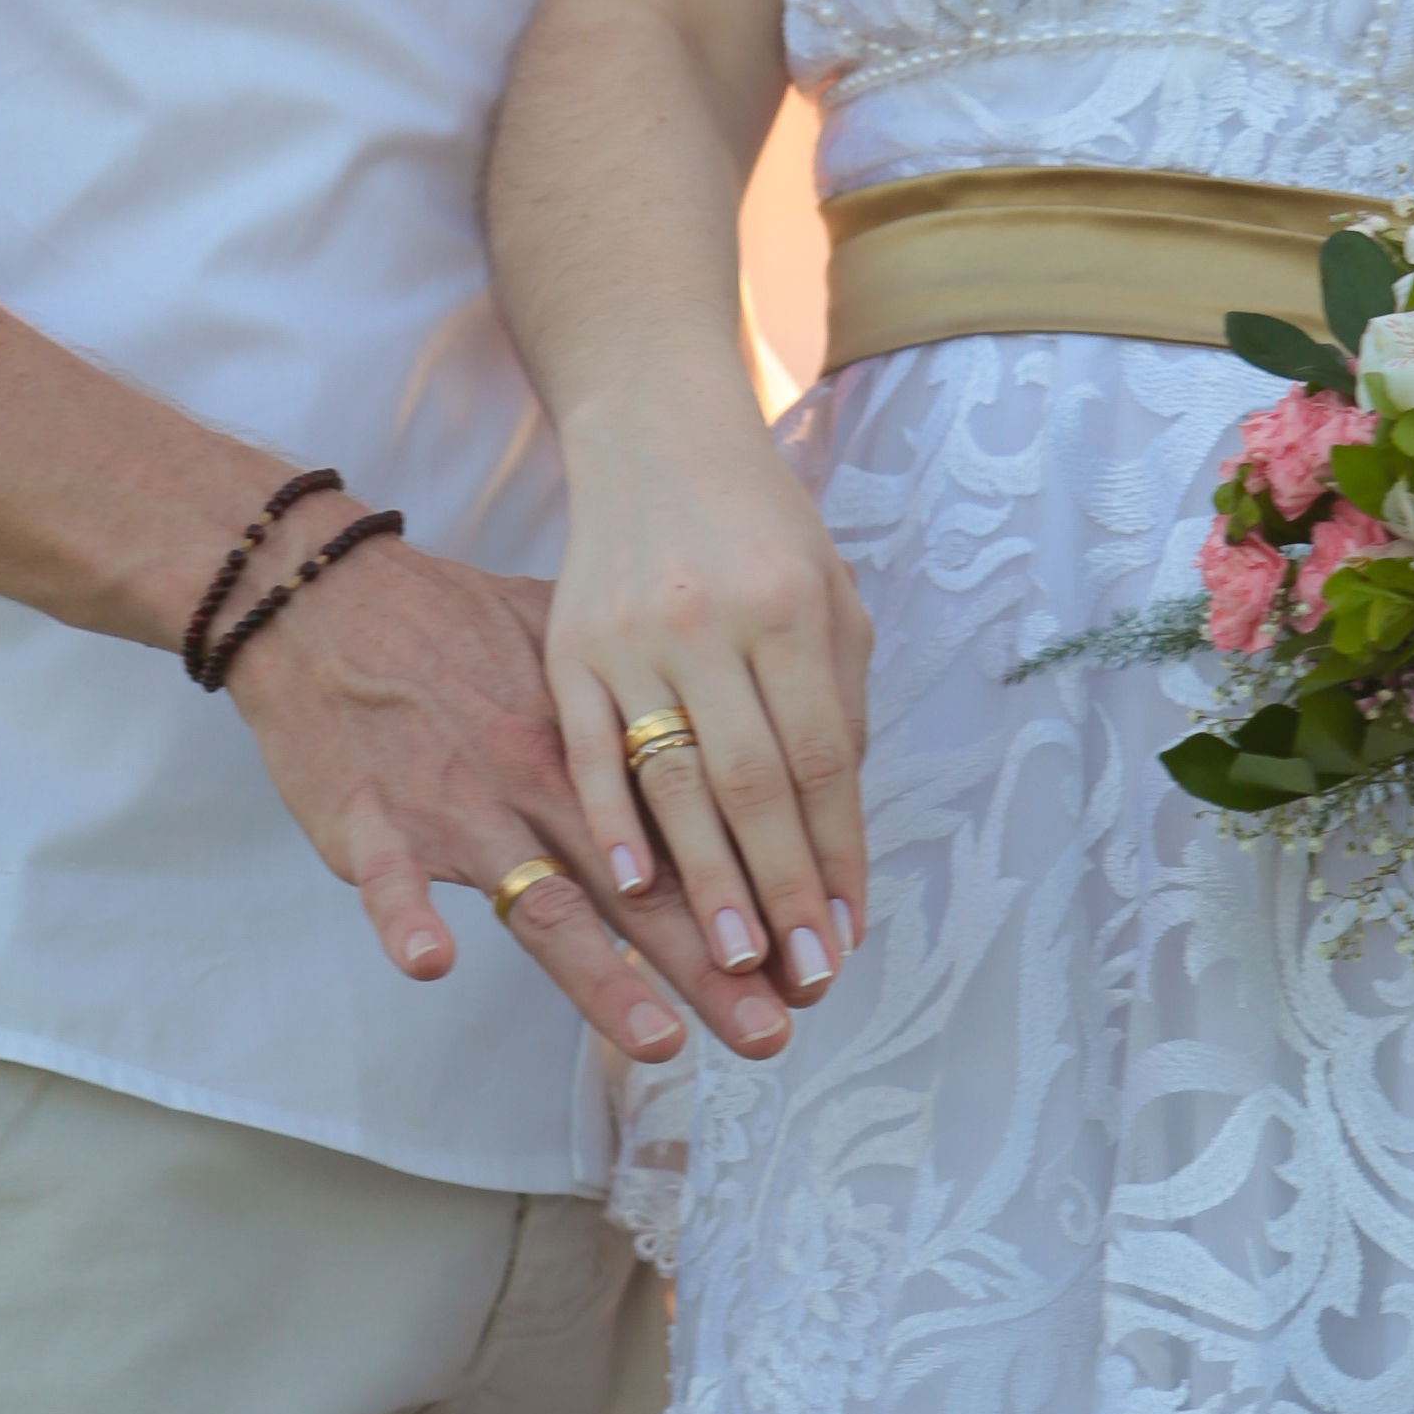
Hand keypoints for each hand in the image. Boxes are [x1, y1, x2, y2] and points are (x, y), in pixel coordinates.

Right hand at [220, 530, 792, 1070]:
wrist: (326, 600)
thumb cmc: (450, 625)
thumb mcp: (565, 645)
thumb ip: (636, 703)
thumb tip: (731, 731)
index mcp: (592, 743)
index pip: (689, 836)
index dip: (750, 901)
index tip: (808, 962)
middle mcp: (537, 781)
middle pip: (639, 890)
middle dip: (709, 965)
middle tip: (773, 1032)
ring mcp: (455, 806)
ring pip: (539, 901)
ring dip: (601, 976)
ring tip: (661, 1039)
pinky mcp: (369, 822)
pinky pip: (388, 878)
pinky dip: (405, 919)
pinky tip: (432, 962)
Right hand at [542, 409, 871, 1007]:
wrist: (652, 431)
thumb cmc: (757, 522)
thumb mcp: (825, 587)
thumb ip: (835, 697)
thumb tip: (841, 822)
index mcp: (788, 607)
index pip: (822, 761)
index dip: (836, 855)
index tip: (846, 935)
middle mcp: (709, 623)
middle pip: (752, 785)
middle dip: (782, 892)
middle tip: (801, 982)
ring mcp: (630, 637)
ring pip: (671, 782)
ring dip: (705, 885)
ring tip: (733, 965)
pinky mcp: (566, 646)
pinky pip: (586, 750)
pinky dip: (610, 824)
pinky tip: (632, 893)